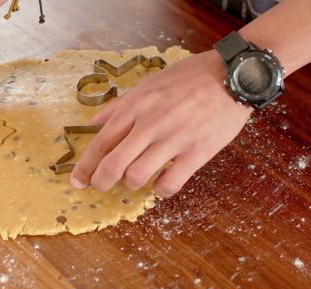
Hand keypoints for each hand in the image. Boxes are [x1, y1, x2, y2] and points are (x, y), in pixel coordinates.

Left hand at [70, 50, 252, 197]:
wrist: (233, 75)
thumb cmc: (190, 77)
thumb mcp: (150, 83)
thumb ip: (120, 105)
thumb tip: (92, 122)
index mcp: (137, 105)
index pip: (101, 141)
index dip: (85, 166)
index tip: (77, 181)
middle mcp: (151, 123)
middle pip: (113, 164)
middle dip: (100, 182)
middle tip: (100, 187)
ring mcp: (174, 138)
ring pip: (137, 176)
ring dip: (131, 184)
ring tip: (136, 179)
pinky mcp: (197, 152)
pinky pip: (169, 183)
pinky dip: (160, 191)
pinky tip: (161, 184)